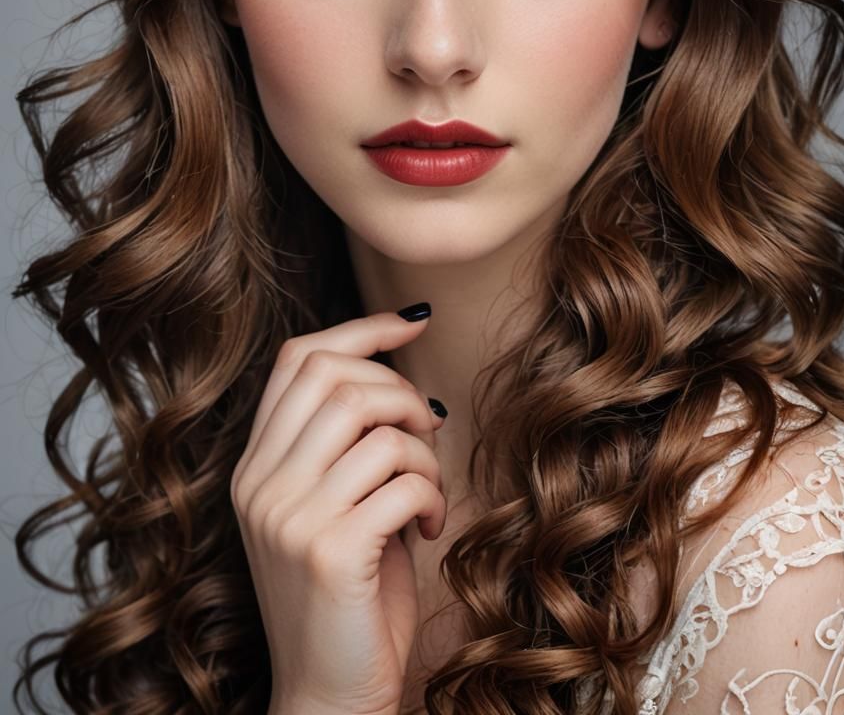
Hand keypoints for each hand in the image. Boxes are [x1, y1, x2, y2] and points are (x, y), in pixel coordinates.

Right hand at [231, 308, 447, 714]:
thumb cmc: (347, 597)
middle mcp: (260, 485)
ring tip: (427, 490)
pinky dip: (431, 495)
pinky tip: (428, 527)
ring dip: (423, 452)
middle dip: (401, 391)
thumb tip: (402, 378)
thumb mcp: (331, 508)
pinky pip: (404, 480)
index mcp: (253, 468)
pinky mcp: (332, 551)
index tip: (413, 324)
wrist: (326, 696)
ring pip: (378, 427)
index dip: (362, 329)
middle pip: (339, 379)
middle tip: (429, 428)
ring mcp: (290, 518)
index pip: (298, 360)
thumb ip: (346, 446)